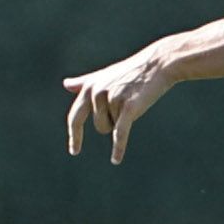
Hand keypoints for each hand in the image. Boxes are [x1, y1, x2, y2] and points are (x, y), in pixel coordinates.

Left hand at [63, 43, 173, 163]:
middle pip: (99, 126)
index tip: (74, 151)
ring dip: (123, 120)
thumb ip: (84, 83)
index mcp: (90, 87)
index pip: (75, 117)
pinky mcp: (128, 107)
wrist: (157, 63)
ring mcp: (112, 100)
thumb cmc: (130, 71)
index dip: (75, 135)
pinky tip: (115, 160)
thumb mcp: (103, 76)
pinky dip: (118, 148)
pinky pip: (120, 134)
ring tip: (133, 102)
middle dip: (110, 124)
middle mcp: (97, 93)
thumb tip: (66, 84)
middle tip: (124, 109)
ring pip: (113, 127)